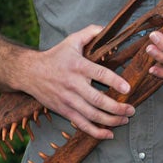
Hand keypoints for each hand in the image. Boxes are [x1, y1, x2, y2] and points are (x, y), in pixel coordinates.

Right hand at [21, 25, 134, 139]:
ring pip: (91, 115)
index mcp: (78, 66)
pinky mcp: (64, 111)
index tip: (128, 88)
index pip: (99, 74)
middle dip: (116, 107)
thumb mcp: (73, 40)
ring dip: (110, 120)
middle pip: (97, 100)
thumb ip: (91, 32)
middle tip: (132, 109)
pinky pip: (81, 125)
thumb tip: (107, 28)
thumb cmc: (56, 55)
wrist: (30, 73)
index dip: (114, 82)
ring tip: (125, 119)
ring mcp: (68, 100)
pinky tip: (109, 133)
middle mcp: (73, 85)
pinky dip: (95, 132)